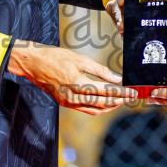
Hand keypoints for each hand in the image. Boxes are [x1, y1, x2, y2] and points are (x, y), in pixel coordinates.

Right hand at [7, 40, 137, 114]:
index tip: (133, 93)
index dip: (122, 93)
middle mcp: (73, 97)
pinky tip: (105, 103)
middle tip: (131, 97)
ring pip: (94, 110)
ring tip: (120, 101)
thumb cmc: (56, 57)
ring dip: (109, 107)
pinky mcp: (65, 103)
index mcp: (78, 84)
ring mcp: (68, 102)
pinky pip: (85, 109)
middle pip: (103, 103)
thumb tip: (118, 79)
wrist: (33, 64)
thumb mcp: (80, 59)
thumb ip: (101, 71)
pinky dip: (97, 108)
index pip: (107, 92)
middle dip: (119, 101)